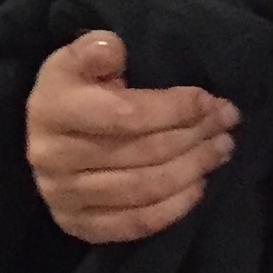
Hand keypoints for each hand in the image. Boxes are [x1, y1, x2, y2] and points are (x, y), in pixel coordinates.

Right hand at [25, 31, 238, 243]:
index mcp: (51, 109)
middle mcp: (51, 156)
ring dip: (194, 169)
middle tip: (226, 123)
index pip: (125, 115)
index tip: (209, 100)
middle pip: (142, 152)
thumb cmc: (73, 95)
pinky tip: (199, 186)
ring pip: (145, 188)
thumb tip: (113, 48)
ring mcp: (62, 196)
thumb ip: (94, 51)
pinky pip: (137, 223)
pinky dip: (176, 207)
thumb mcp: (76, 62)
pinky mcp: (77, 224)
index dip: (175, 109)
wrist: (46, 143)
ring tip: (221, 149)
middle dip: (194, 136)